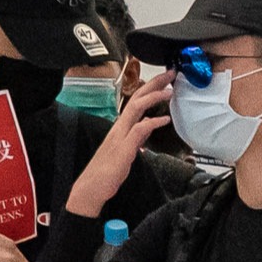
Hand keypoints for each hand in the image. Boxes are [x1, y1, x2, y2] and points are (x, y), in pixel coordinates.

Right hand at [69, 73, 170, 216]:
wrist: (91, 188)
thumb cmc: (107, 171)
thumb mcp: (127, 150)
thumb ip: (137, 137)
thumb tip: (147, 126)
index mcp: (120, 127)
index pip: (136, 101)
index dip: (150, 88)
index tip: (165, 80)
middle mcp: (119, 127)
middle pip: (136, 98)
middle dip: (154, 83)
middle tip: (170, 73)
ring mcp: (120, 136)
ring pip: (135, 109)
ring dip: (153, 97)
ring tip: (170, 90)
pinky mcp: (123, 149)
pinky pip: (138, 131)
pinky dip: (152, 122)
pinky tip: (164, 120)